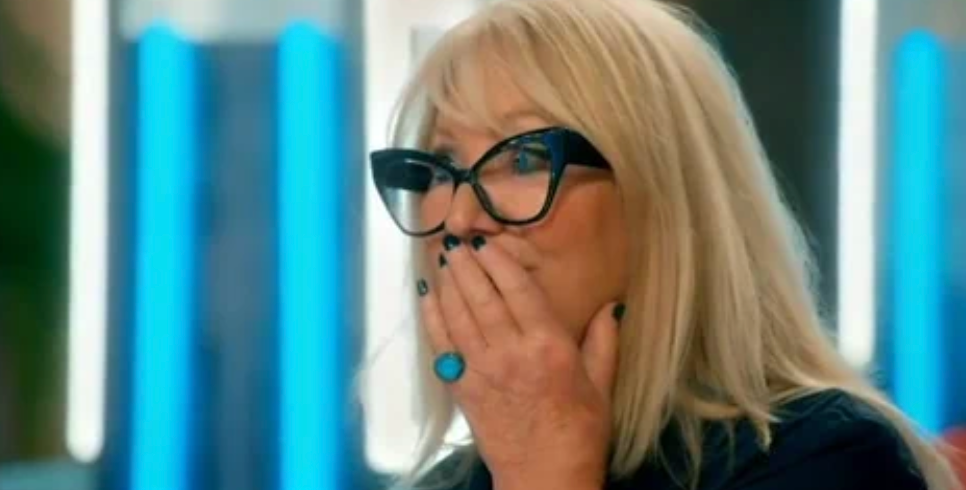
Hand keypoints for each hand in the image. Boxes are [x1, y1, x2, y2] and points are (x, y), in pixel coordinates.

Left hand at [420, 235, 621, 489]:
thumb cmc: (579, 432)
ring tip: (442, 259)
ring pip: (458, 314)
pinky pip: (442, 344)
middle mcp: (512, 352)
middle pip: (481, 296)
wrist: (544, 477)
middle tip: (455, 241)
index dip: (498, 260)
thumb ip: (604, 342)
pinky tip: (428, 296)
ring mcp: (482, 369)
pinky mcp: (462, 388)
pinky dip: (432, 317)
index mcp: (549, 346)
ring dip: (448, 283)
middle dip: (465, 264)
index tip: (486, 241)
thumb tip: (612, 306)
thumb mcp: (602, 385)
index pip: (518, 290)